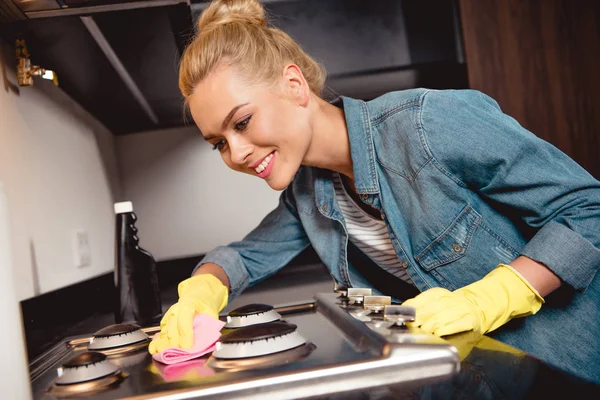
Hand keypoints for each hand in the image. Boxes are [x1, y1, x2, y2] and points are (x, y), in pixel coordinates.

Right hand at [148, 274, 227, 354]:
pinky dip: (157, 342)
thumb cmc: (204, 304)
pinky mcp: (165, 323)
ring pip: (165, 332)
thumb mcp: (212, 311)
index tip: (187, 347)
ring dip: (164, 344)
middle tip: (179, 354)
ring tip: (163, 355)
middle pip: (173, 329)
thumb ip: (210, 325)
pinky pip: (160, 333)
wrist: (197, 295)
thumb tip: (207, 339)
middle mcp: (175, 311)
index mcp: (188, 306)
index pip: (185, 321)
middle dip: (175, 343)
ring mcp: (169, 317)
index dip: (185, 335)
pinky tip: (154, 349)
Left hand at [403, 264, 543, 337]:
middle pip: (431, 308)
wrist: (483, 304)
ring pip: (443, 316)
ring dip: (431, 324)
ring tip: (423, 330)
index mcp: (439, 293)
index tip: (403, 314)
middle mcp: (450, 300)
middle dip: (419, 318)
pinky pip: (458, 324)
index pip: (423, 298)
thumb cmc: (455, 306)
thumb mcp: (437, 301)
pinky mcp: (470, 321)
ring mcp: (461, 310)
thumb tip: (403, 310)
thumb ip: (421, 305)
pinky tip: (439, 333)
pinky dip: (447, 329)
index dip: (412, 306)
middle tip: (410, 325)